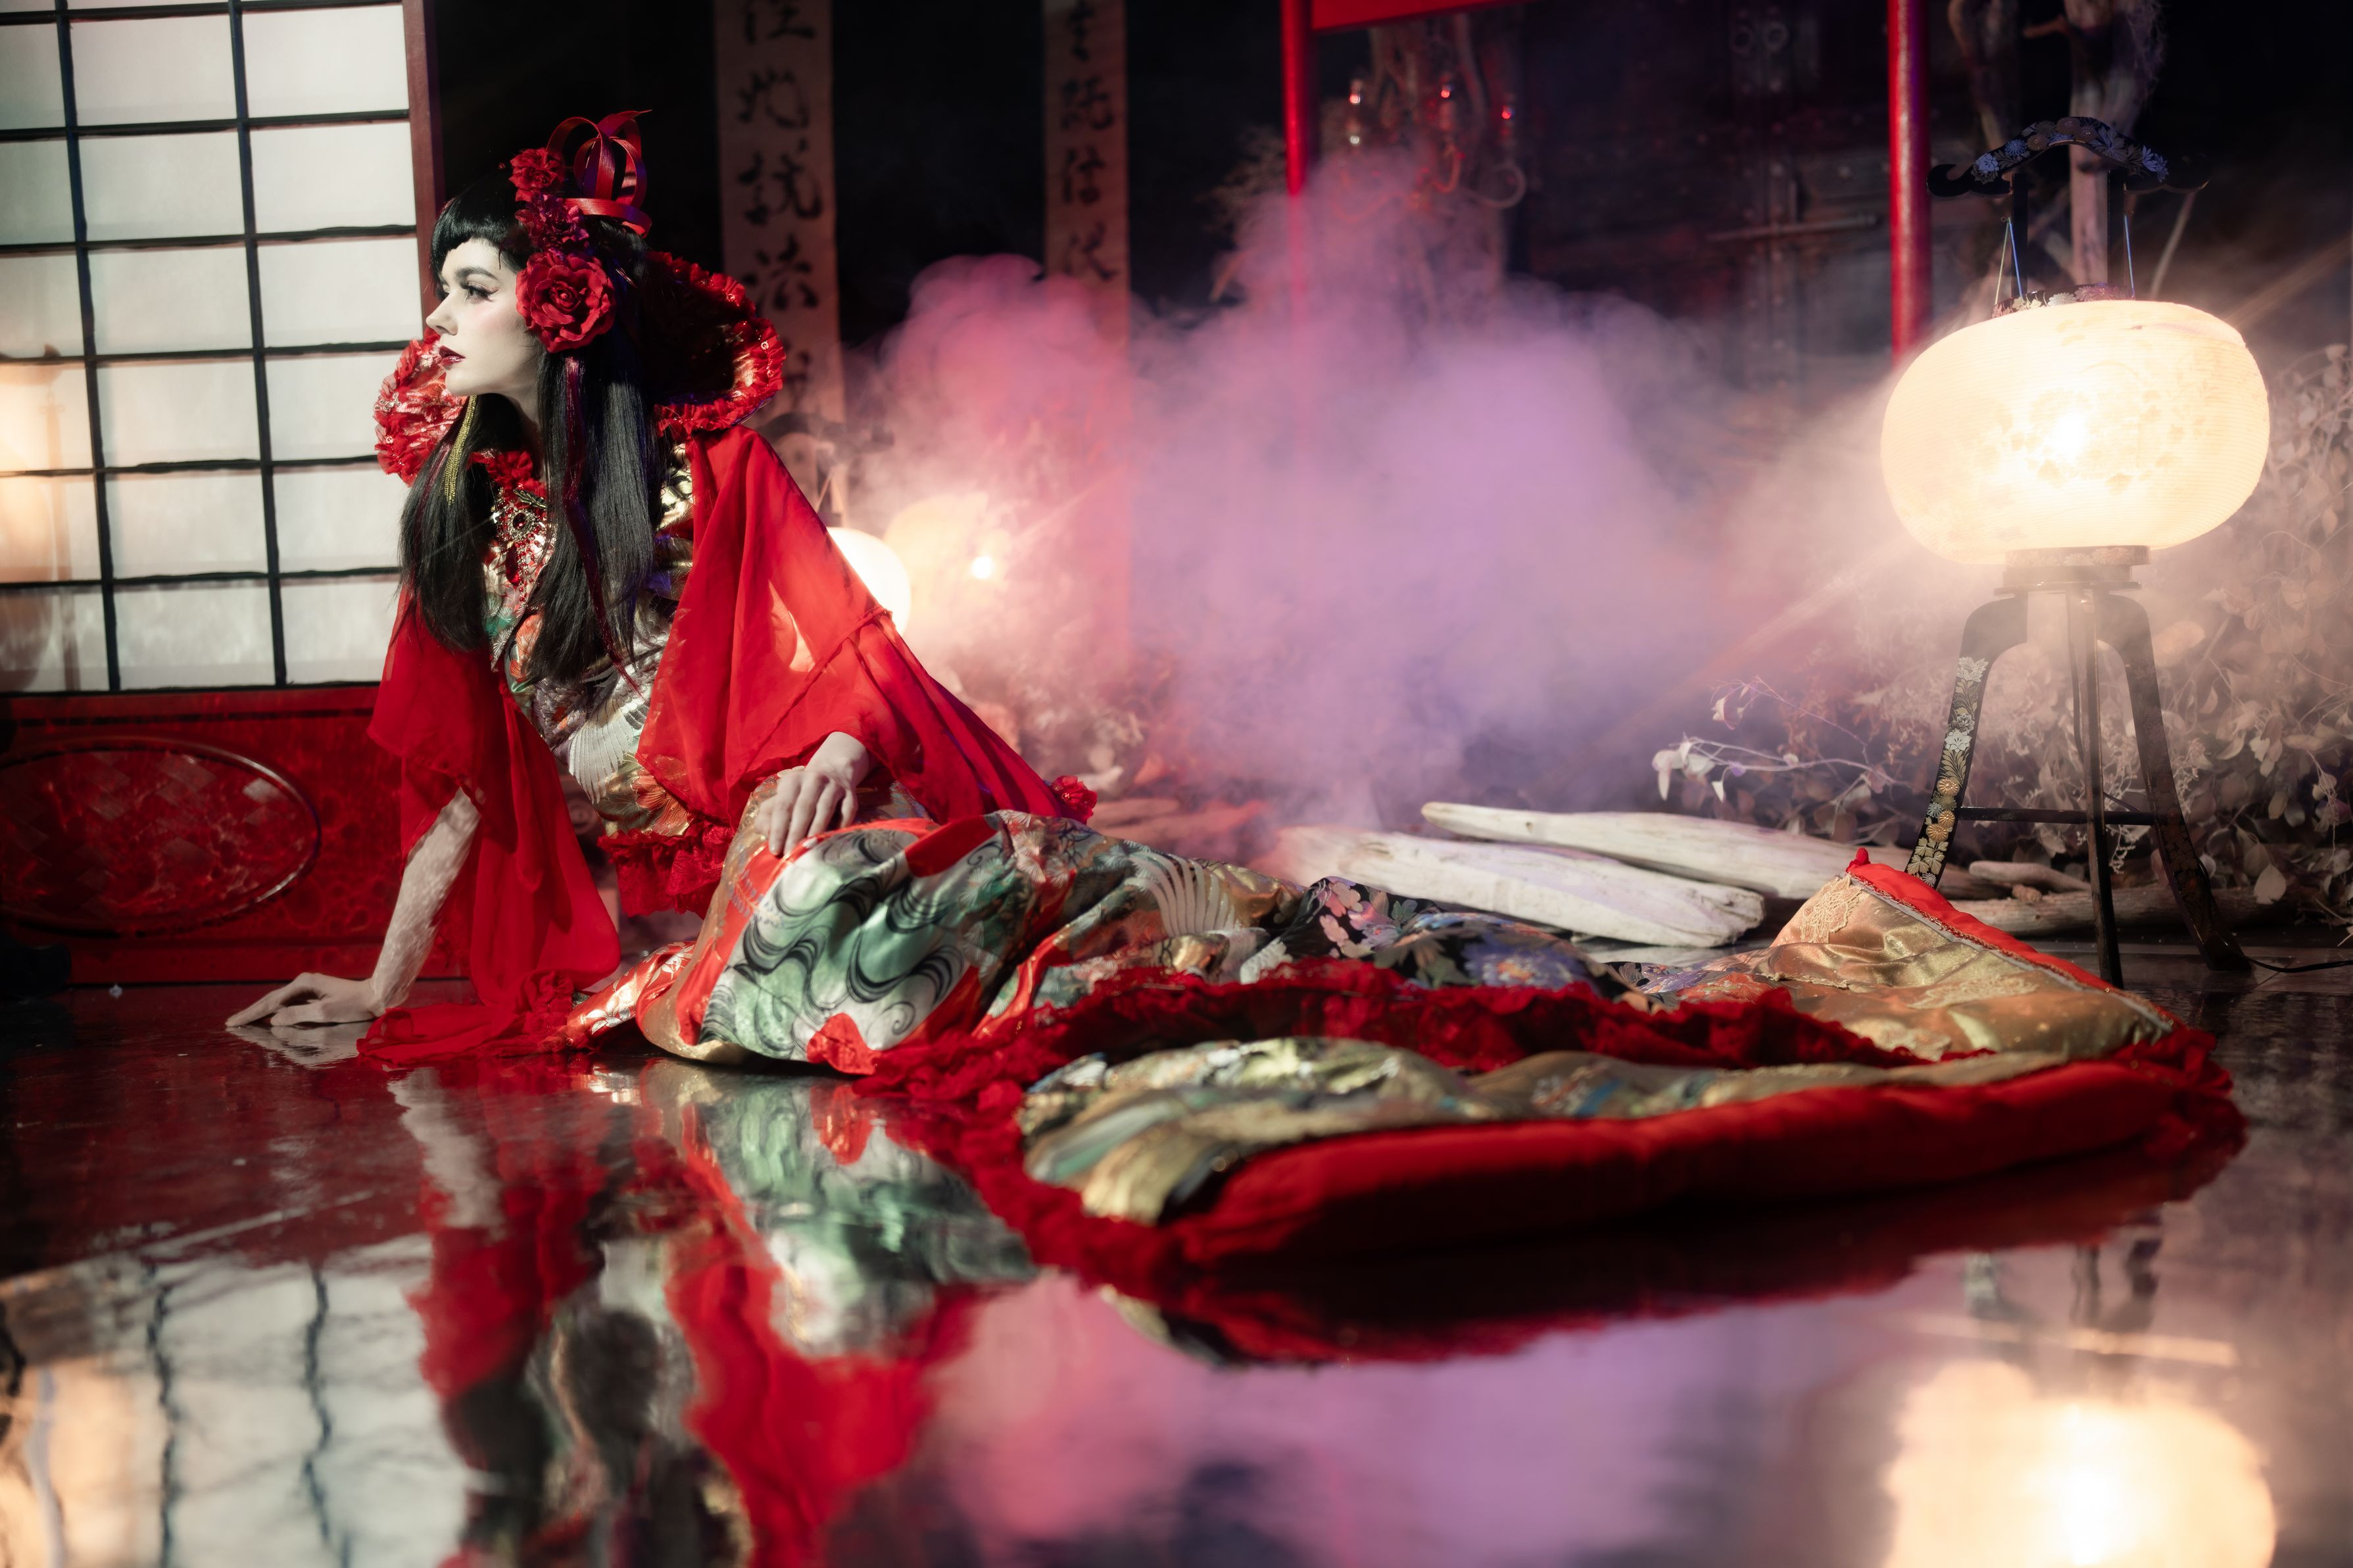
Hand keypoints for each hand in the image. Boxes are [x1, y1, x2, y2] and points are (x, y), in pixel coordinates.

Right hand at [226, 973, 383, 1028]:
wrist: (376, 996)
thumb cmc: (352, 1005)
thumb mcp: (324, 1012)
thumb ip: (298, 1015)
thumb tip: (274, 1019)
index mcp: (303, 984)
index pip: (271, 1002)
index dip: (251, 1014)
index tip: (233, 1022)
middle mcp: (303, 983)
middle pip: (271, 1000)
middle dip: (251, 1012)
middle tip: (231, 1022)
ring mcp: (308, 988)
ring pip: (279, 1002)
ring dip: (262, 1011)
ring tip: (244, 1020)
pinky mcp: (314, 994)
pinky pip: (290, 1004)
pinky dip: (277, 1011)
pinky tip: (269, 1017)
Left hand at [756, 732, 870, 854]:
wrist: (833, 773)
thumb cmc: (800, 796)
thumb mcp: (781, 800)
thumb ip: (767, 817)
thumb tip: (768, 833)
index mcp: (792, 781)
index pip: (783, 806)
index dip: (778, 829)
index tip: (775, 850)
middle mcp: (813, 779)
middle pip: (803, 808)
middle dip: (796, 833)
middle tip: (791, 854)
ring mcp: (833, 786)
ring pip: (825, 809)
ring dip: (816, 831)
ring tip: (809, 849)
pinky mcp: (850, 794)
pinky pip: (846, 812)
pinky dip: (840, 826)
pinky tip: (832, 840)